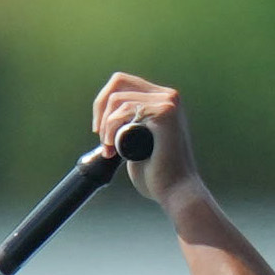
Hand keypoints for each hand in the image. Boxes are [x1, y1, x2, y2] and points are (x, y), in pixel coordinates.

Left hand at [93, 72, 200, 207]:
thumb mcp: (138, 144)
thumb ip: (130, 129)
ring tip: (108, 149)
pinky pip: (124, 110)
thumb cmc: (157, 176)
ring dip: (105, 125)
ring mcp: (168, 102)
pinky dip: (111, 128)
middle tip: (100, 136)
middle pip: (118, 81)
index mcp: (162, 100)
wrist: (175, 192)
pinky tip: (111, 147)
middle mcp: (168, 96)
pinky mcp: (165, 112)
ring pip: (118, 98)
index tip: (100, 131)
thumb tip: (108, 121)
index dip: (104, 103)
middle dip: (100, 107)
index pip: (123, 83)